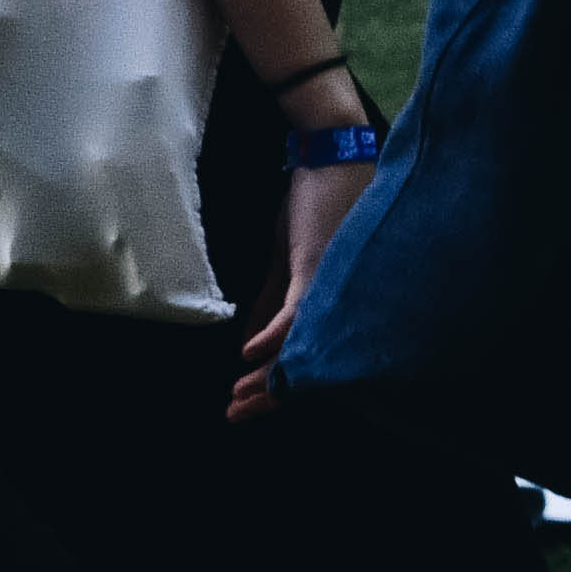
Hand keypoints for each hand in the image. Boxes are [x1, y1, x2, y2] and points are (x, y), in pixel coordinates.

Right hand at [227, 154, 374, 420]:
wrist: (333, 155)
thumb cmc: (317, 203)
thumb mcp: (289, 260)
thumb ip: (271, 302)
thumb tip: (249, 343)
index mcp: (328, 303)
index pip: (303, 356)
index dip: (275, 384)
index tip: (244, 404)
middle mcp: (335, 302)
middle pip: (303, 361)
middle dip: (269, 392)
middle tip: (235, 416)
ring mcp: (329, 287)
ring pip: (300, 346)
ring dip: (268, 373)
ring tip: (240, 396)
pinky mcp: (317, 266)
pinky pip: (295, 311)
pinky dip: (274, 335)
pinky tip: (252, 354)